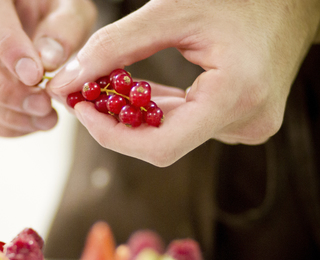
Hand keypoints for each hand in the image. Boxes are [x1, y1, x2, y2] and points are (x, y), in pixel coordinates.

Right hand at [0, 0, 95, 136]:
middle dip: (4, 88)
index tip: (35, 76)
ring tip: (43, 120)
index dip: (8, 45)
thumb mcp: (68, 8)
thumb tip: (48, 61)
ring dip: (2, 113)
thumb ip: (63, 28)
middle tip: (43, 106)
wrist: (28, 15)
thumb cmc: (50, 10)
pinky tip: (27, 124)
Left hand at [48, 0, 319, 165]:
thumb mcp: (170, 13)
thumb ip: (114, 47)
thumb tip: (66, 82)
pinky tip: (145, 92)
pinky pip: (188, 125)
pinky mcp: (241, 122)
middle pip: (162, 143)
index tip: (81, 110)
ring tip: (111, 88)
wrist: (291, 1)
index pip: (160, 146)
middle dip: (117, 123)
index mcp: (234, 96)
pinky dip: (160, 111)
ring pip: (173, 135)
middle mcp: (244, 123)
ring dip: (137, 115)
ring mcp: (246, 126)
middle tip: (85, 96)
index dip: (112, 136)